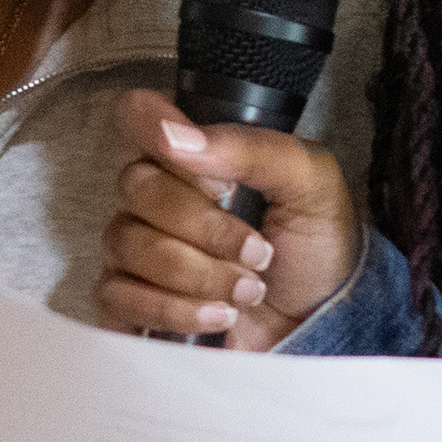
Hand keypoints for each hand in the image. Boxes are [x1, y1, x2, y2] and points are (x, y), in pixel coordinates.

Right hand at [97, 87, 362, 348]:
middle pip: (137, 186)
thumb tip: (179, 139)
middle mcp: (157, 198)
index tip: (196, 160)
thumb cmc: (315, 252)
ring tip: (246, 288)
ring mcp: (137, 251)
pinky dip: (177, 310)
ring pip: (129, 244)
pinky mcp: (130, 303)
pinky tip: (218, 315)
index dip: (153, 128)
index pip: (138, 115)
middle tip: (255, 248)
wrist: (320, 326)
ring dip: (201, 274)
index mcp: (195, 156)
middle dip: (205, 227)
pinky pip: (121, 296)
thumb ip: (252, 150)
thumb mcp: (311, 185)